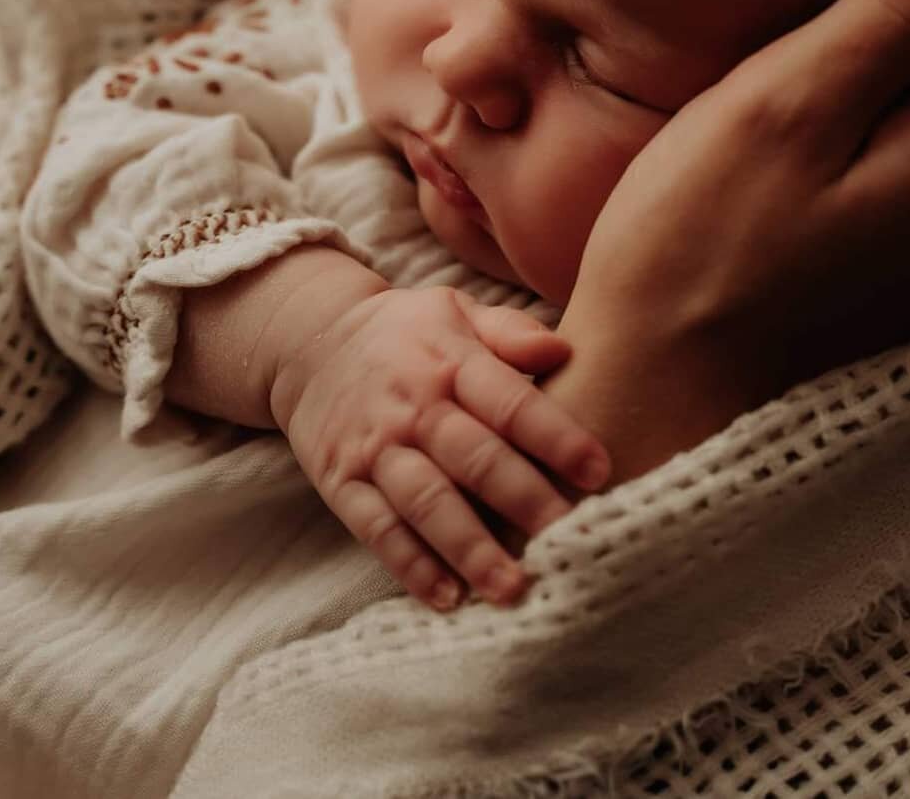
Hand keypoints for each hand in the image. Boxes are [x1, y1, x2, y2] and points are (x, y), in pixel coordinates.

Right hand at [269, 287, 609, 609]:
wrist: (310, 342)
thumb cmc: (405, 333)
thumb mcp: (455, 310)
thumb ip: (510, 331)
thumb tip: (563, 350)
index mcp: (450, 361)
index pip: (510, 402)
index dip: (555, 436)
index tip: (599, 471)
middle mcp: (413, 407)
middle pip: (475, 459)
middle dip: (525, 502)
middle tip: (571, 541)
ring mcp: (375, 448)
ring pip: (427, 503)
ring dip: (471, 548)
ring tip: (514, 588)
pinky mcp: (343, 483)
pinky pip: (377, 529)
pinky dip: (411, 566)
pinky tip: (448, 598)